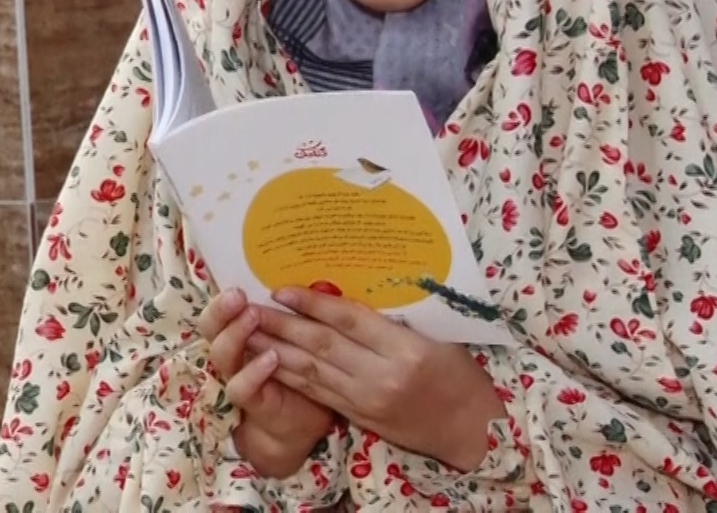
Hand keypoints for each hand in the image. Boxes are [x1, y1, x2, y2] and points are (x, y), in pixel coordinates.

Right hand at [201, 288, 337, 477]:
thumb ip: (300, 310)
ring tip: (253, 316)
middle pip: (210, 328)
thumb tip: (318, 278)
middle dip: (220, 310)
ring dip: (236, 334)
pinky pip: (241, 387)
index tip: (240, 282)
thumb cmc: (303, 369)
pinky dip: (254, 371)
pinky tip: (271, 357)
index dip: (224, 296)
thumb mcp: (302, 335)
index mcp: (241, 331)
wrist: (303, 421)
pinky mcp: (251, 401)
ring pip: (222, 354)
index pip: (221, 308)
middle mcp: (232, 352)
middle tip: (238, 295)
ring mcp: (237, 377)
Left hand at [248, 286, 503, 470]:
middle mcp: (381, 375)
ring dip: (275, 350)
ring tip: (247, 331)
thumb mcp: (435, 336)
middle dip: (282, 325)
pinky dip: (289, 377)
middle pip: (322, 345)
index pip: (349, 321)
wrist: (468, 427)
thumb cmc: (457, 372)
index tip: (282, 288)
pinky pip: (317, 393)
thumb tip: (346, 290)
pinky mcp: (358, 416)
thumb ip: (392, 319)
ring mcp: (366, 399)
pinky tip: (267, 362)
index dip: (313, 303)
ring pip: (311, 371)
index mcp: (405, 349)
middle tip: (250, 306)